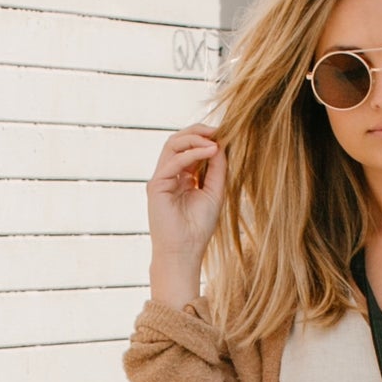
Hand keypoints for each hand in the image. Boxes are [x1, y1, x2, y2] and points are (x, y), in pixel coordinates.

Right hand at [146, 127, 226, 307]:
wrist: (184, 252)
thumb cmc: (198, 228)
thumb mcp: (214, 192)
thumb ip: (217, 169)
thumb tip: (221, 144)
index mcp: (181, 176)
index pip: (189, 147)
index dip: (205, 137)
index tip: (225, 133)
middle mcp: (168, 174)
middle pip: (178, 140)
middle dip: (198, 131)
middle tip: (219, 130)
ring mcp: (161, 178)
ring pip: (172, 144)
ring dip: (194, 137)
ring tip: (214, 139)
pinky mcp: (156, 185)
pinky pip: (173, 161)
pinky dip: (192, 153)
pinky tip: (210, 151)